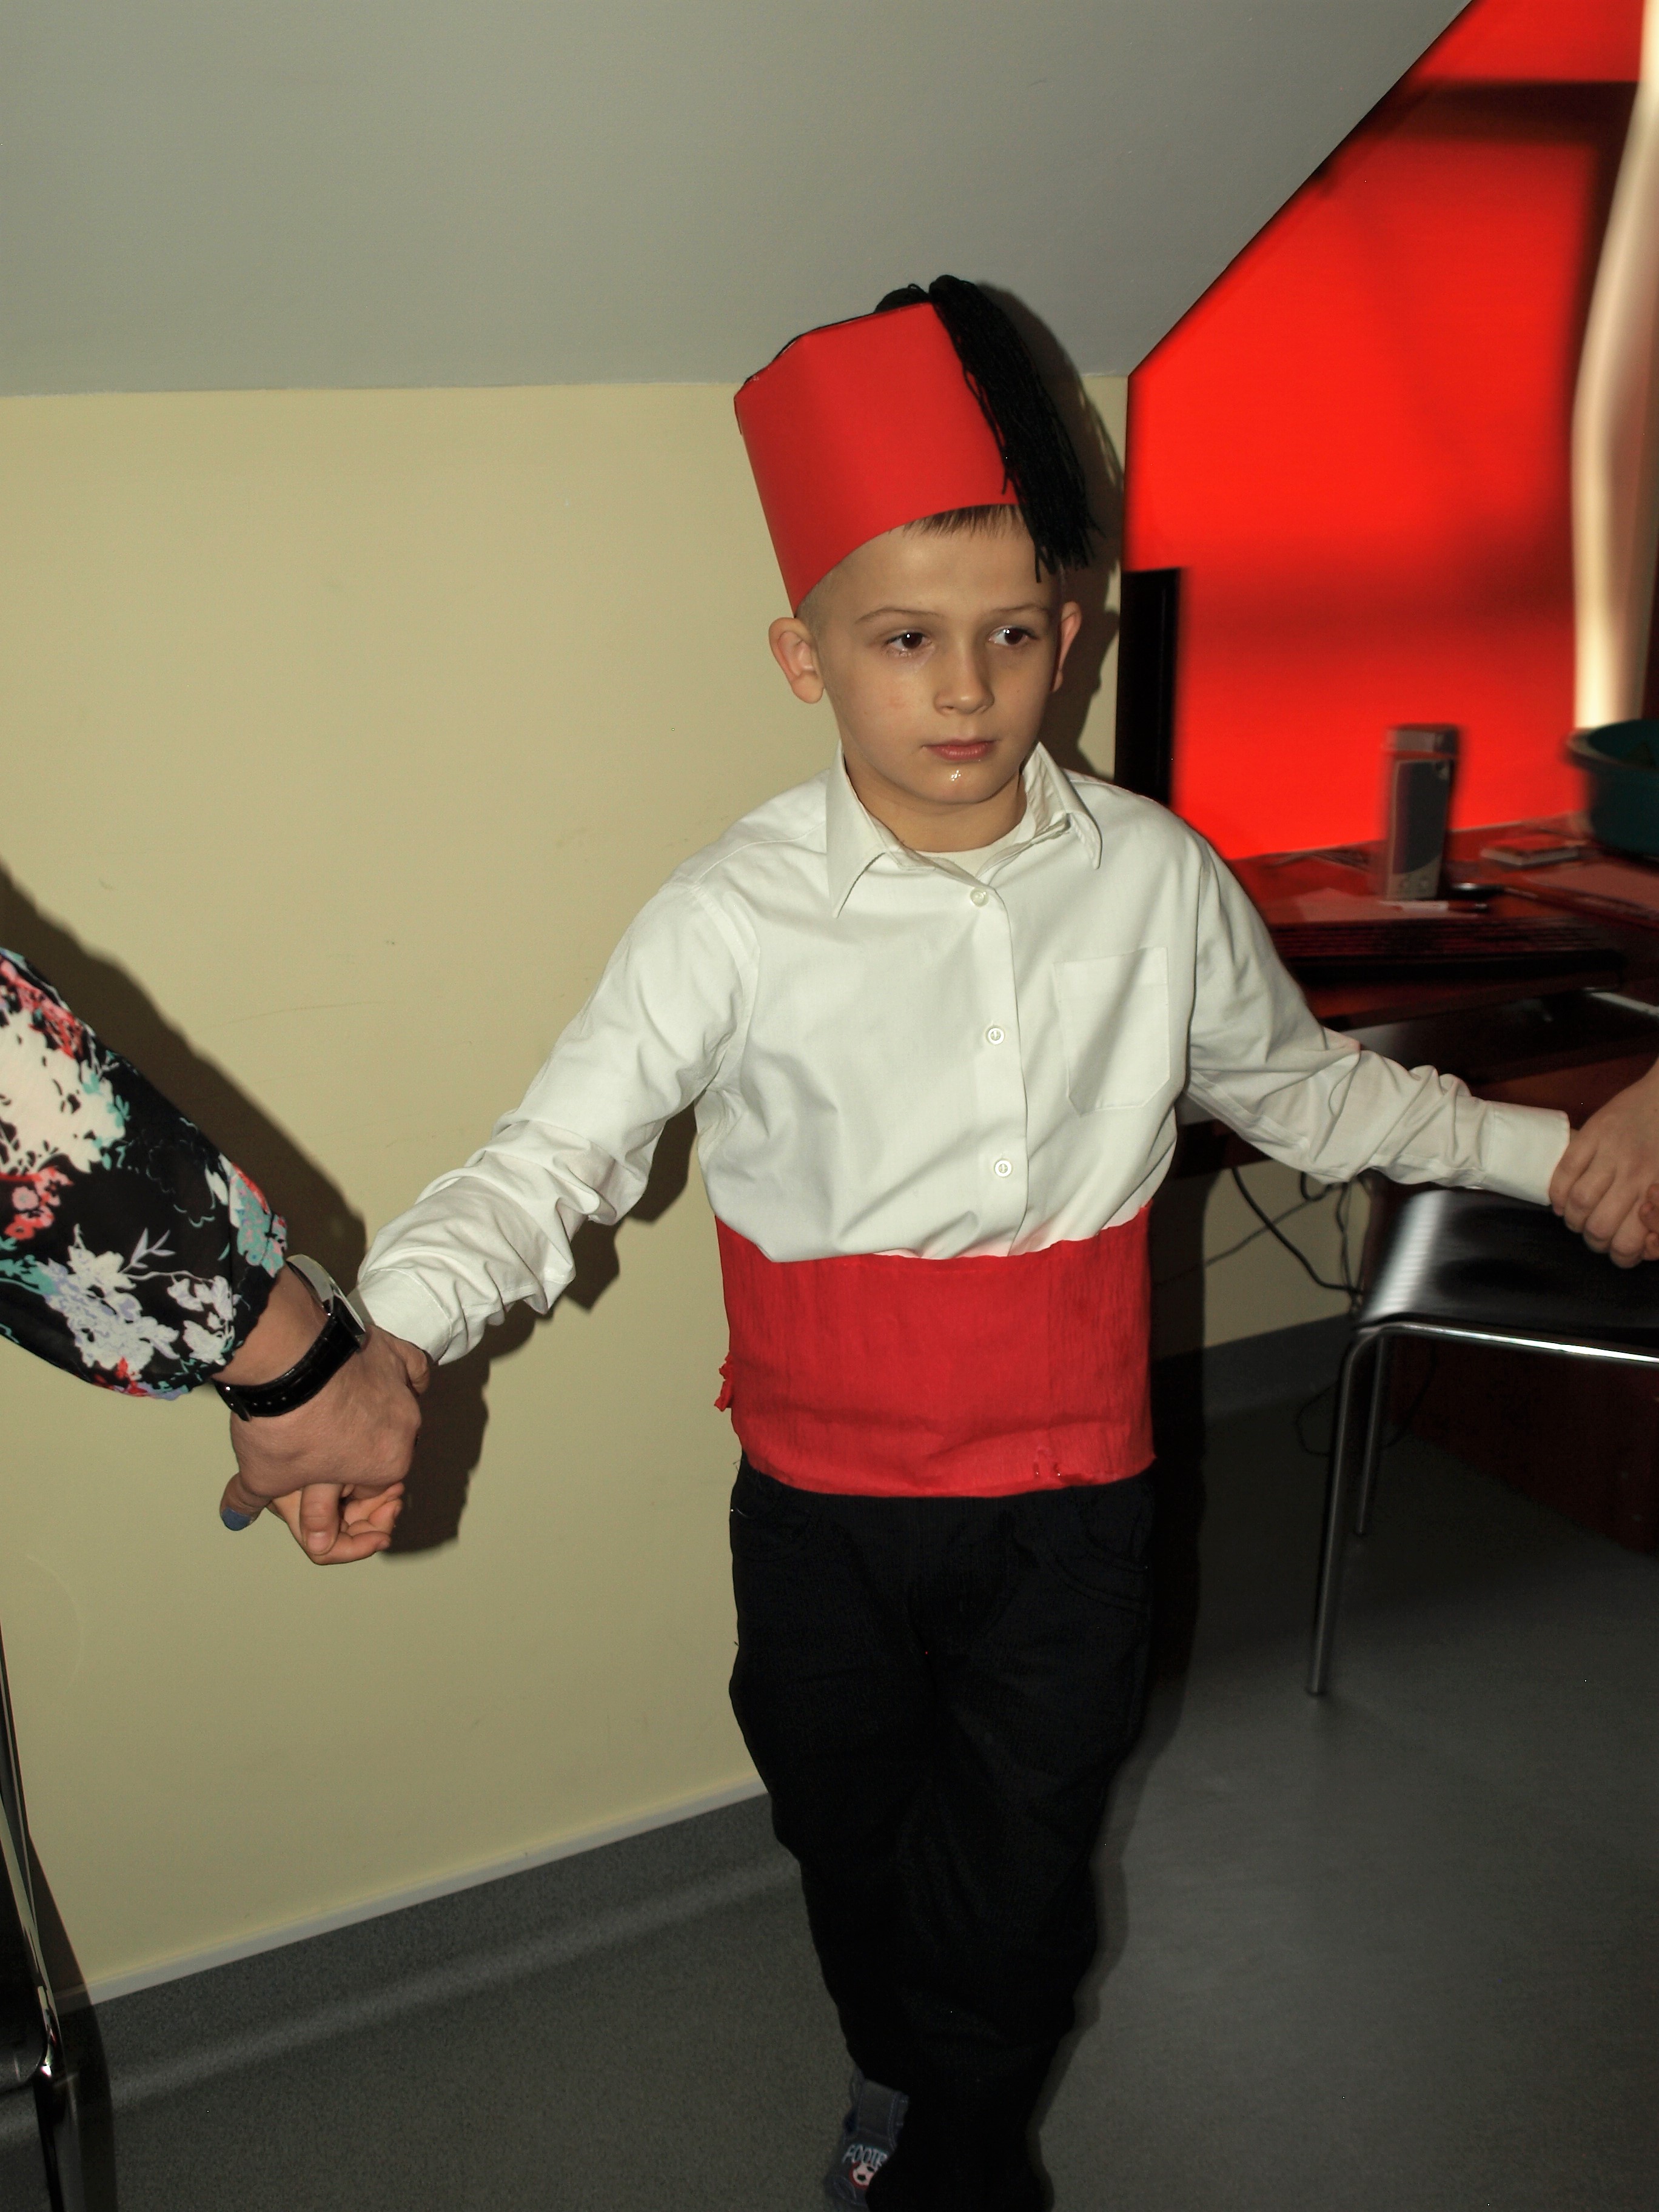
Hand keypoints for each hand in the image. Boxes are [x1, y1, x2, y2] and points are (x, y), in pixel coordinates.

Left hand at [219, 1316, 430, 1557]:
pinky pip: (410, 1368)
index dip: (340, 1483)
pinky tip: (378, 1374)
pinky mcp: (395, 1353)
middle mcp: (405, 1429)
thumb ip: (252, 1499)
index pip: (369, 1487)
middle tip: (321, 1439)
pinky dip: (399, 1373)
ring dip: (374, 1410)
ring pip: (399, 1407)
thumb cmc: (285, 1428)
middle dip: (358, 1446)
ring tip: (334, 1404)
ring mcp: (403, 1388)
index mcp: (386, 1466)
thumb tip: (236, 1514)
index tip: (316, 1472)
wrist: (287, 1362)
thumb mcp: (263, 1478)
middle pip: (386, 1446)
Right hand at [1548, 1062, 1658, 1265]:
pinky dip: (1556, 1194)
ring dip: (1572, 1220)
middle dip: (1593, 1241)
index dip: (1618, 1256)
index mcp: (1655, 1188)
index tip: (1618, 1252)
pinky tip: (1560, 1202)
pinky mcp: (1589, 1136)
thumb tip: (1643, 1245)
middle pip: (1599, 1227)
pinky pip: (1563, 1172)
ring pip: (1578, 1203)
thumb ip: (1657, 1210)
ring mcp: (1609, 1154)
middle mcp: (1634, 1175)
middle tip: (1594, 1236)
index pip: (1628, 1242)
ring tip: (1575, 1219)